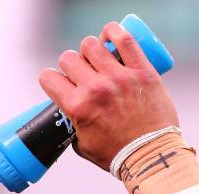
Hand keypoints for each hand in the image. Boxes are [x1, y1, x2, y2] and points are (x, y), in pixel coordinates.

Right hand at [38, 22, 178, 170]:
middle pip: (68, 58)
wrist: (150, 156)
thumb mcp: (81, 144)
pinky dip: (114, 32)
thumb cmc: (116, 154)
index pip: (49, 77)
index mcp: (77, 107)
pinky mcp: (142, 71)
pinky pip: (125, 40)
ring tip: (97, 59)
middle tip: (81, 75)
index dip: (51, 80)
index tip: (59, 83)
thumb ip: (72, 125)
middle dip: (70, 65)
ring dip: (89, 50)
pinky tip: (110, 35)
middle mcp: (95, 88)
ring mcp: (119, 77)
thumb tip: (69, 113)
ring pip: (91, 44)